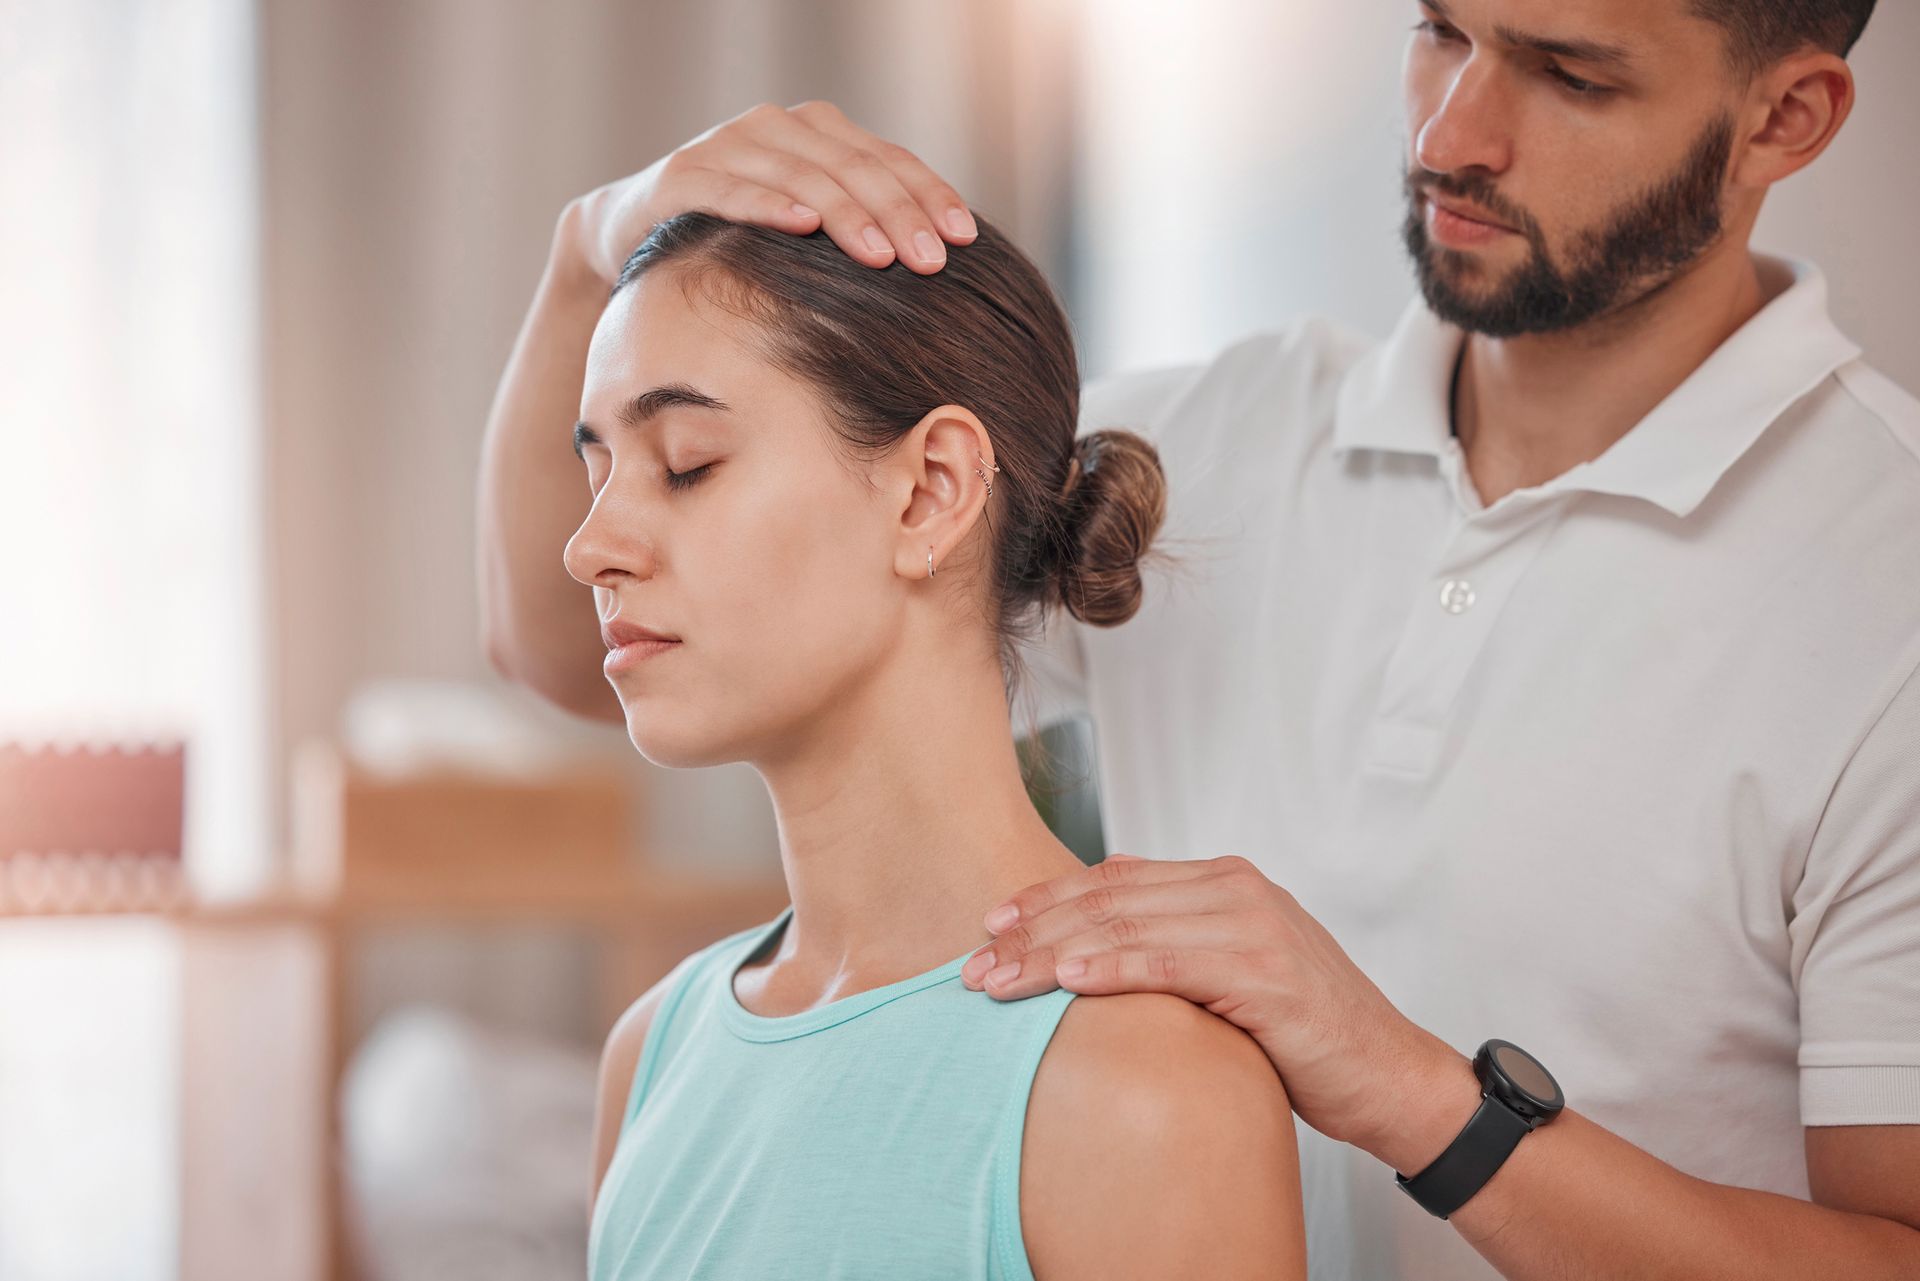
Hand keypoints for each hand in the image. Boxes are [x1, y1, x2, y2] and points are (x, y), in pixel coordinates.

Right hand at [560, 99, 977, 284]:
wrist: (630, 232)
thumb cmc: (735, 237)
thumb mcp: (803, 228)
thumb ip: (857, 228)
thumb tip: (937, 264)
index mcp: (816, 132)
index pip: (887, 160)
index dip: (929, 195)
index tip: (965, 240)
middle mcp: (775, 126)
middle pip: (853, 167)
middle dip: (899, 214)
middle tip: (932, 262)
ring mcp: (727, 145)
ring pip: (802, 177)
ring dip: (846, 216)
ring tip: (882, 256)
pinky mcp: (682, 174)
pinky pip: (732, 188)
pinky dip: (769, 204)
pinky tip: (802, 226)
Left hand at [961, 852, 1470, 1158]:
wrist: (1387, 1073)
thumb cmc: (1306, 1034)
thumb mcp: (1230, 974)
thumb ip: (1173, 948)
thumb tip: (1088, 951)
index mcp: (1225, 881)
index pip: (1114, 876)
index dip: (1045, 897)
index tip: (990, 922)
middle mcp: (1236, 889)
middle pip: (1108, 897)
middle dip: (1032, 929)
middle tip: (973, 962)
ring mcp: (1251, 924)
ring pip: (1125, 925)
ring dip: (1050, 953)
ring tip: (997, 980)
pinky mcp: (1262, 970)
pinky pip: (1167, 962)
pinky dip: (1110, 967)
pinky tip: (1066, 979)